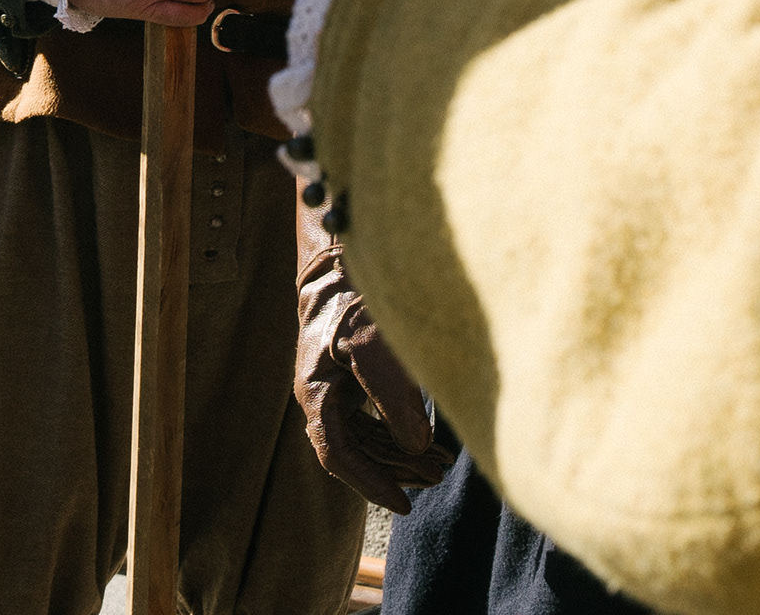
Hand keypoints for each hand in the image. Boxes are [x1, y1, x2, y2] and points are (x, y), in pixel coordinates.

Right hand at [291, 191, 457, 508]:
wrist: (346, 254)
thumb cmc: (355, 295)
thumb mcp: (373, 342)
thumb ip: (393, 396)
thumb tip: (417, 444)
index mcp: (318, 393)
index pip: (340, 456)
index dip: (372, 484)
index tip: (405, 506)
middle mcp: (323, 395)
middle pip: (358, 451)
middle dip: (397, 469)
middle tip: (438, 478)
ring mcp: (337, 386)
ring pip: (368, 436)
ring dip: (401, 453)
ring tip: (442, 464)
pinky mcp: (352, 374)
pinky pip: (373, 417)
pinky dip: (399, 431)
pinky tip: (427, 437)